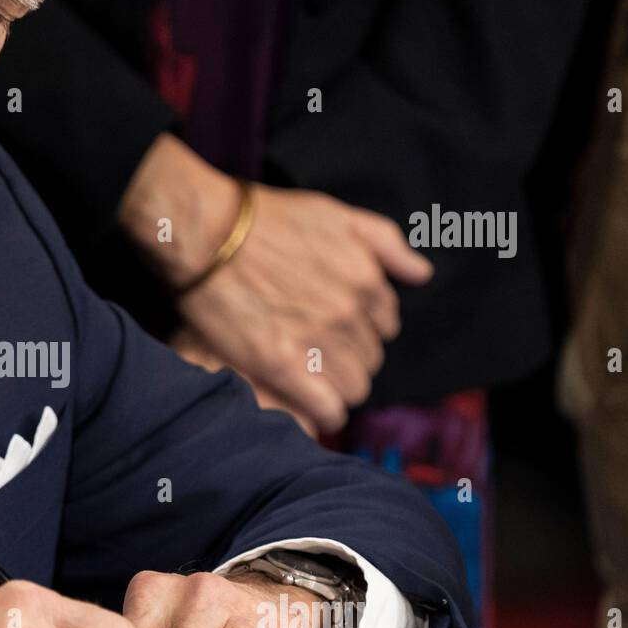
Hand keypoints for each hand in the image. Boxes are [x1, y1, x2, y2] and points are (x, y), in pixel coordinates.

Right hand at [119, 133, 433, 433]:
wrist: (207, 232)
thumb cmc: (266, 219)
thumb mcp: (335, 214)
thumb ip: (384, 243)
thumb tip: (420, 274)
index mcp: (365, 279)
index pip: (385, 326)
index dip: (362, 330)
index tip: (338, 330)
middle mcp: (349, 312)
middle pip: (370, 358)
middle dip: (350, 358)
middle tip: (318, 353)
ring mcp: (317, 341)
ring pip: (353, 386)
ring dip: (338, 387)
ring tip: (313, 381)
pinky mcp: (281, 365)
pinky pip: (326, 407)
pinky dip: (326, 413)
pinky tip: (318, 411)